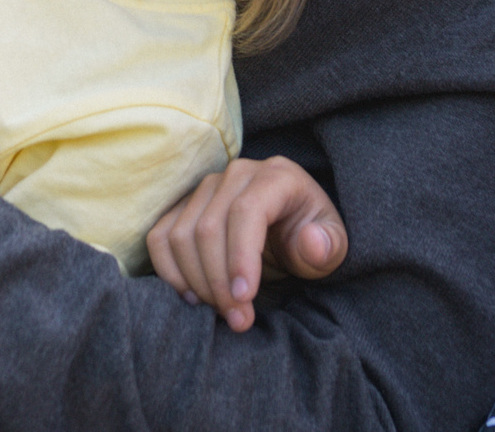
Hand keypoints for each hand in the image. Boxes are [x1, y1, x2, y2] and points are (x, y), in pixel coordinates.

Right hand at [146, 156, 347, 333]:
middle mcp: (236, 173)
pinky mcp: (184, 205)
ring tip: (222, 311)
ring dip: (195, 282)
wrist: (291, 225)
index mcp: (277, 176)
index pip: (246, 212)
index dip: (240, 257)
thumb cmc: (313, 236)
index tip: (244, 299)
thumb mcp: (334, 245)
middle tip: (238, 320)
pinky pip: (160, 237)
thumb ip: (328, 246)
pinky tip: (193, 297)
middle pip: (209, 228)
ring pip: (181, 235)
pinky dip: (169, 272)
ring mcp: (205, 187)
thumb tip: (310, 243)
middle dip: (219, 283)